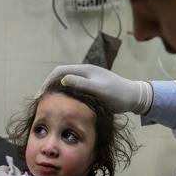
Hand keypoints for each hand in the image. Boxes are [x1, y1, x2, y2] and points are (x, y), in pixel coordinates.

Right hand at [38, 64, 153, 113]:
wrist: (135, 97)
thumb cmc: (118, 94)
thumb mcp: (99, 90)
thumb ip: (82, 84)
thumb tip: (63, 80)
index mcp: (84, 70)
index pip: (59, 71)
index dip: (47, 82)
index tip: (40, 95)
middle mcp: (84, 72)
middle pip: (60, 76)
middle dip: (48, 86)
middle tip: (40, 101)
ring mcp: (87, 79)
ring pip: (66, 83)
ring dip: (56, 91)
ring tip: (48, 103)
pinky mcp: (91, 87)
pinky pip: (73, 89)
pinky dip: (65, 95)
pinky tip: (62, 106)